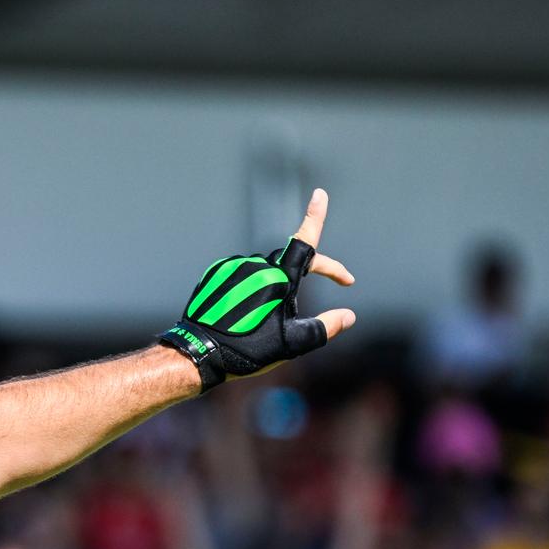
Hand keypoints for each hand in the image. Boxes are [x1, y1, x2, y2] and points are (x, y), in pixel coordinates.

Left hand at [156, 189, 356, 389]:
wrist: (200, 354)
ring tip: (267, 320)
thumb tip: (349, 316)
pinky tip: (248, 314)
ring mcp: (234, 268)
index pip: (304, 241)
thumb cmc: (248, 350)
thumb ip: (326, 327)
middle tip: (341, 280)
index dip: (315, 217)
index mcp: (279, 278)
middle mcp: (257, 266)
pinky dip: (256, 290)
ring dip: (281, 287)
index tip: (320, 194)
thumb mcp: (294, 343)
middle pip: (295, 261)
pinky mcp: (218, 274)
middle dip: (319, 268)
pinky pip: (246, 276)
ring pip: (269, 271)